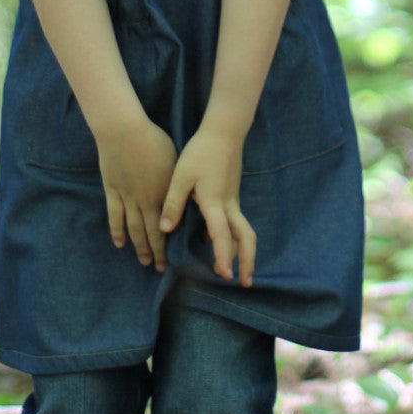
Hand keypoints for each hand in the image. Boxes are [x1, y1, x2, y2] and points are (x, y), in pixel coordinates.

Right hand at [96, 113, 177, 268]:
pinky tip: (119, 244)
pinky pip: (114, 216)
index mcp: (162, 194)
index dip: (170, 244)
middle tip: (159, 268)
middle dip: (156, 252)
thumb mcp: (174, 162)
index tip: (174, 258)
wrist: (124, 132)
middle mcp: (145, 201)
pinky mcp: (112, 191)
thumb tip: (186, 197)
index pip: (168, 226)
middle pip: (150, 233)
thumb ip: (176, 183)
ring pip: (132, 229)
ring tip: (143, 261)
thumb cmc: (154, 141)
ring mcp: (126, 198)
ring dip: (138, 247)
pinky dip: (116, 231)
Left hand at [159, 125, 255, 286]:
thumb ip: (173, 202)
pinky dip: (232, 237)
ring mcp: (233, 200)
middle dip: (248, 261)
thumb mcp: (181, 175)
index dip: (225, 256)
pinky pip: (235, 222)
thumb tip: (164, 229)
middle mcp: (228, 205)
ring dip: (243, 251)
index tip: (226, 275)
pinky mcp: (231, 195)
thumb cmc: (201, 152)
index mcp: (215, 202)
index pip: (223, 235)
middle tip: (245, 281)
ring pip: (244, 231)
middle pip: (246, 237)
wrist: (224, 132)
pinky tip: (215, 241)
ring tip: (237, 271)